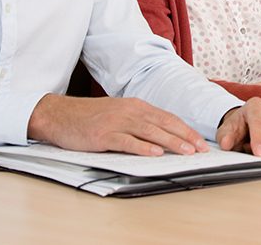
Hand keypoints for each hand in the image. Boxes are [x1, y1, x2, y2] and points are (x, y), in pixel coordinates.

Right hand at [27, 94, 207, 155]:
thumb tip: (162, 137)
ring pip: (150, 132)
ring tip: (186, 152)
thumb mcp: (119, 114)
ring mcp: (116, 122)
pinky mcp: (103, 134)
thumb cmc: (90, 117)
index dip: (186, 129)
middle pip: (164, 123)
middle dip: (185, 136)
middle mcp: (130, 111)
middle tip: (201, 148)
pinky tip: (155, 153)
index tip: (200, 141)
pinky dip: (142, 147)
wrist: (59, 114)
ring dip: (170, 142)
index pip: (168, 118)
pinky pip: (126, 141)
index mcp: (136, 106)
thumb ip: (139, 122)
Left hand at [217, 97, 260, 156]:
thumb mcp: (227, 131)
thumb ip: (224, 137)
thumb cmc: (240, 127)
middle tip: (250, 145)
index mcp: (256, 105)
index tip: (258, 153)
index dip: (258, 141)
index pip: (259, 124)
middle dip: (259, 151)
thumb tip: (226, 143)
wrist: (250, 123)